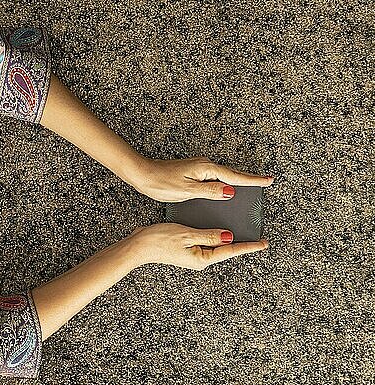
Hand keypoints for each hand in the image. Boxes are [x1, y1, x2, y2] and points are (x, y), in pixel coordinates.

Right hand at [127, 223, 267, 269]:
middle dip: (241, 243)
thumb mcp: (188, 234)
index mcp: (202, 258)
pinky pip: (205, 242)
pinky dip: (214, 235)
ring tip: (242, 231)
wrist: (138, 246)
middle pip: (225, 250)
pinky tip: (218, 229)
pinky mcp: (187, 249)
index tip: (263, 243)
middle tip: (258, 237)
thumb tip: (229, 237)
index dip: (248, 246)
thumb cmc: (159, 240)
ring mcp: (193, 255)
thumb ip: (210, 235)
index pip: (230, 250)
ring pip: (216, 245)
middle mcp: (200, 259)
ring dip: (227, 238)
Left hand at [130, 157, 273, 201]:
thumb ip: (210, 191)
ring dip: (236, 182)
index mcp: (206, 169)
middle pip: (232, 175)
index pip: (234, 176)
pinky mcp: (192, 173)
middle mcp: (204, 166)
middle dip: (249, 180)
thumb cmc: (161, 183)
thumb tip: (230, 191)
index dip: (252, 180)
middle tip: (266, 183)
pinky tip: (225, 191)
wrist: (142, 174)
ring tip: (251, 189)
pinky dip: (222, 184)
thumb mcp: (187, 190)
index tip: (269, 180)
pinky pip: (213, 179)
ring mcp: (198, 169)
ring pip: (222, 177)